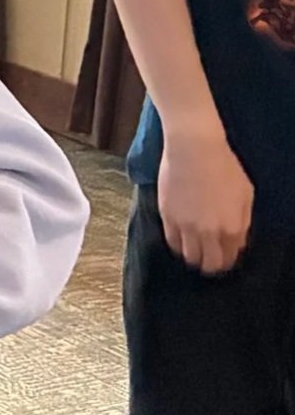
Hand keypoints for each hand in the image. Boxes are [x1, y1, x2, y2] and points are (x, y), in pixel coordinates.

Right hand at [158, 129, 252, 273]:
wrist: (194, 149)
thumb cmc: (224, 167)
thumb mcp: (246, 195)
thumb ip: (243, 222)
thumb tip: (237, 240)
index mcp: (233, 227)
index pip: (229, 257)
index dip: (227, 260)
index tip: (223, 256)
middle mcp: (209, 232)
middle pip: (209, 263)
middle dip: (211, 265)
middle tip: (209, 259)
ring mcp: (186, 225)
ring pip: (189, 256)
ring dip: (193, 257)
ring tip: (194, 250)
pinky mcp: (167, 216)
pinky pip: (171, 241)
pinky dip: (177, 244)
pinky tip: (181, 238)